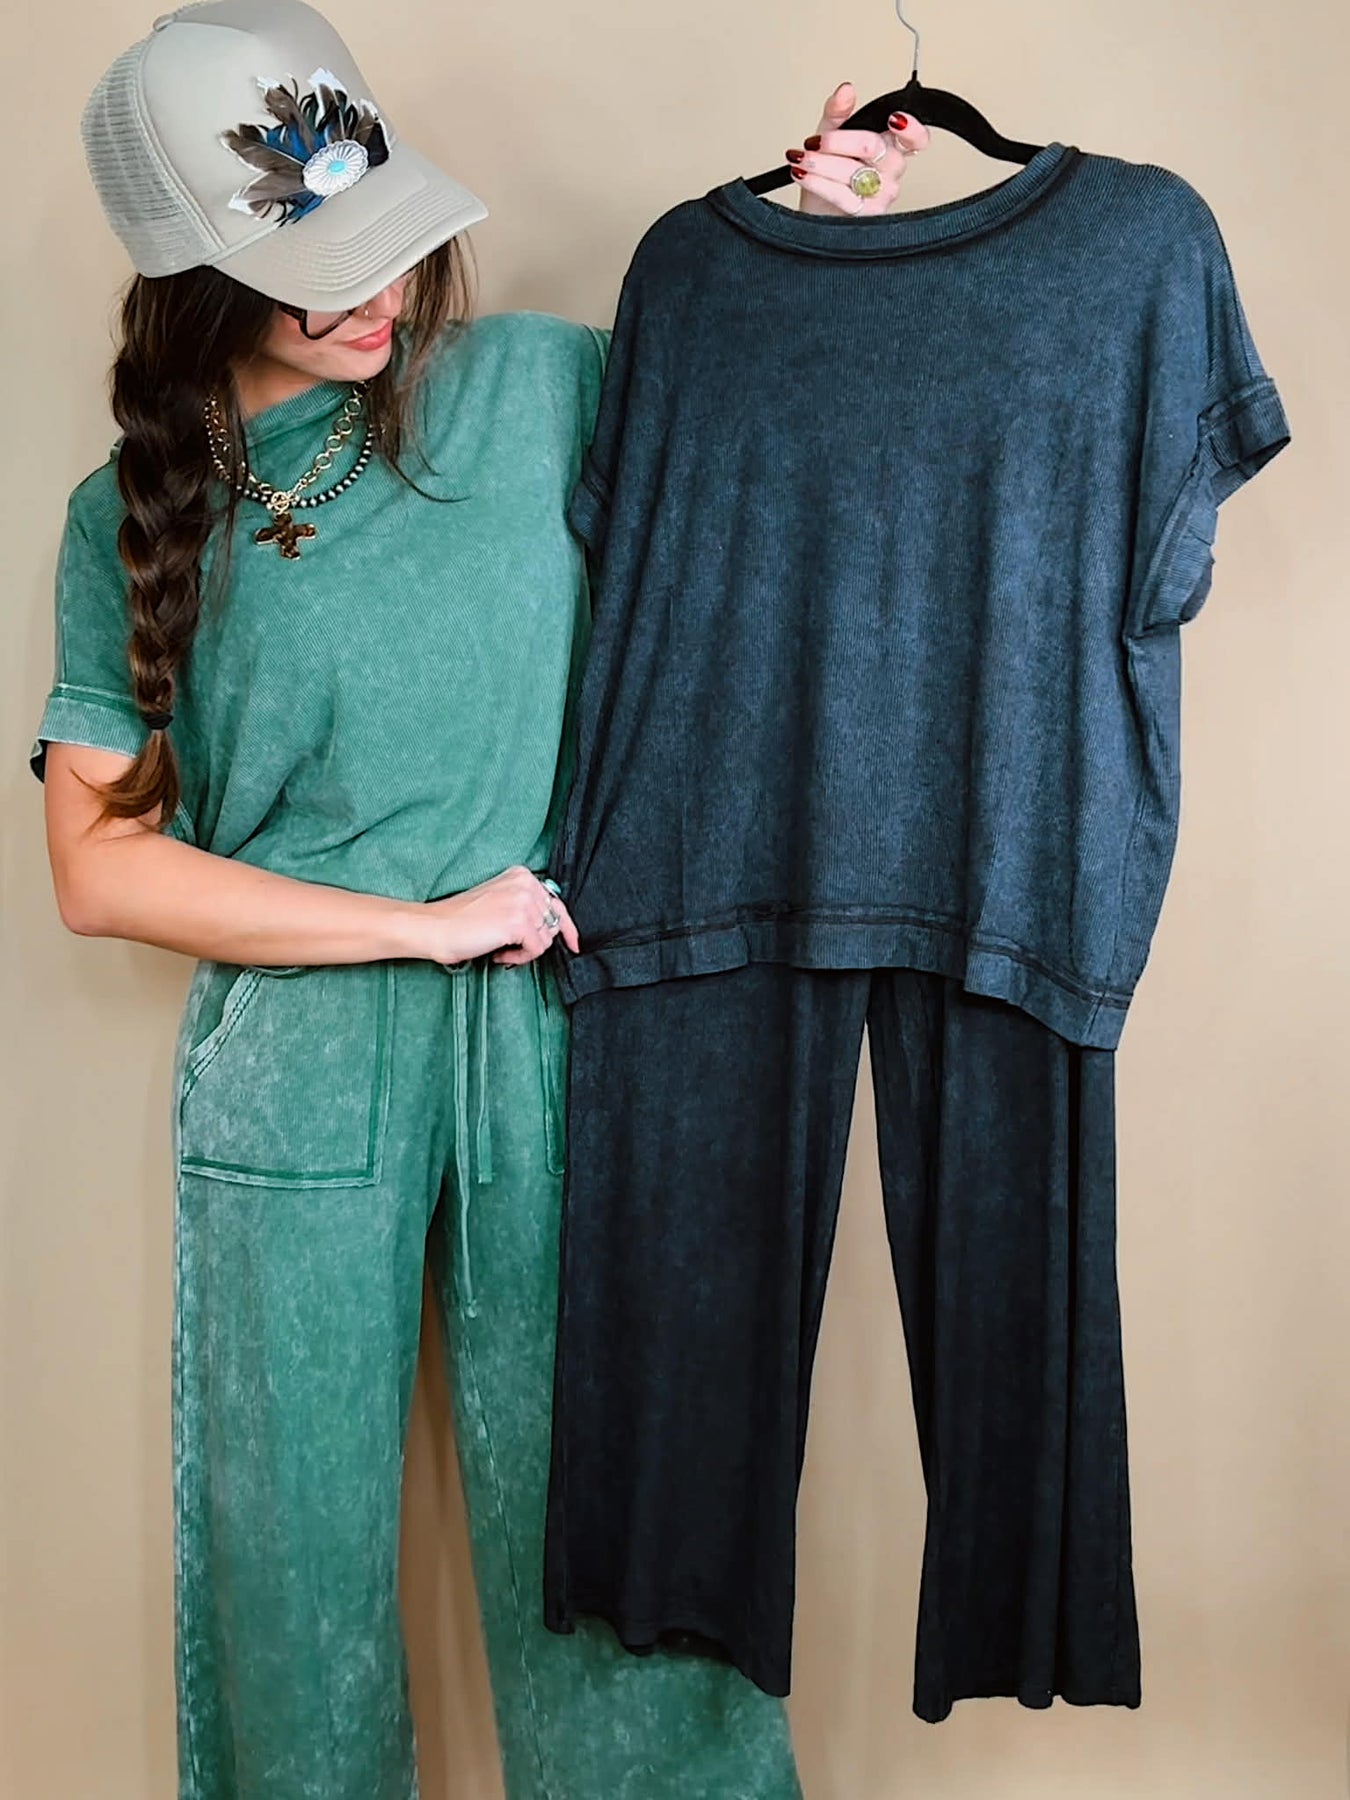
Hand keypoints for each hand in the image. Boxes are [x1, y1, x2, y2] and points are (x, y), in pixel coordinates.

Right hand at [421, 865, 579, 967]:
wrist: (436, 927)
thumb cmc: (462, 920)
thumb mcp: (499, 901)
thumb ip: (525, 906)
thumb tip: (554, 927)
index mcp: (522, 875)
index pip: (556, 903)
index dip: (567, 927)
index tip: (574, 943)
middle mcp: (526, 884)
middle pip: (552, 924)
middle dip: (534, 941)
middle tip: (509, 947)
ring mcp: (523, 902)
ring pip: (546, 939)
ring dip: (525, 951)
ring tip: (501, 949)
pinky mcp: (519, 922)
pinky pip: (536, 950)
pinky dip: (520, 957)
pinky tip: (499, 953)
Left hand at [786, 81, 929, 215]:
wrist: (818, 210)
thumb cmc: (831, 173)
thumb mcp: (831, 133)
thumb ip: (838, 111)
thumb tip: (845, 90)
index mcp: (892, 145)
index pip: (917, 138)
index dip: (912, 128)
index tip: (893, 118)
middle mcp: (892, 169)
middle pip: (873, 145)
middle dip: (836, 141)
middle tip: (814, 141)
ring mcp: (883, 192)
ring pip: (854, 170)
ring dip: (820, 162)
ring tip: (801, 158)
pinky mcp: (868, 213)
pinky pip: (843, 194)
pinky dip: (817, 182)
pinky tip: (803, 174)